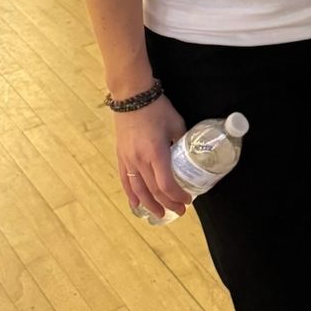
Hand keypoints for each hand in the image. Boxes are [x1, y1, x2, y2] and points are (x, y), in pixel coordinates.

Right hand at [114, 95, 190, 218]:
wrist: (131, 96)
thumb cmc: (157, 108)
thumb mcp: (176, 124)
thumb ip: (181, 142)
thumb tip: (189, 154)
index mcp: (156, 153)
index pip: (166, 184)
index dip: (177, 196)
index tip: (187, 200)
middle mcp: (140, 160)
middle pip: (153, 191)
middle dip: (168, 204)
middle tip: (179, 211)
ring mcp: (128, 160)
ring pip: (138, 190)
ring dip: (150, 204)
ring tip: (160, 214)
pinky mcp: (121, 156)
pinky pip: (125, 180)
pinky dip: (131, 194)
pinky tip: (136, 205)